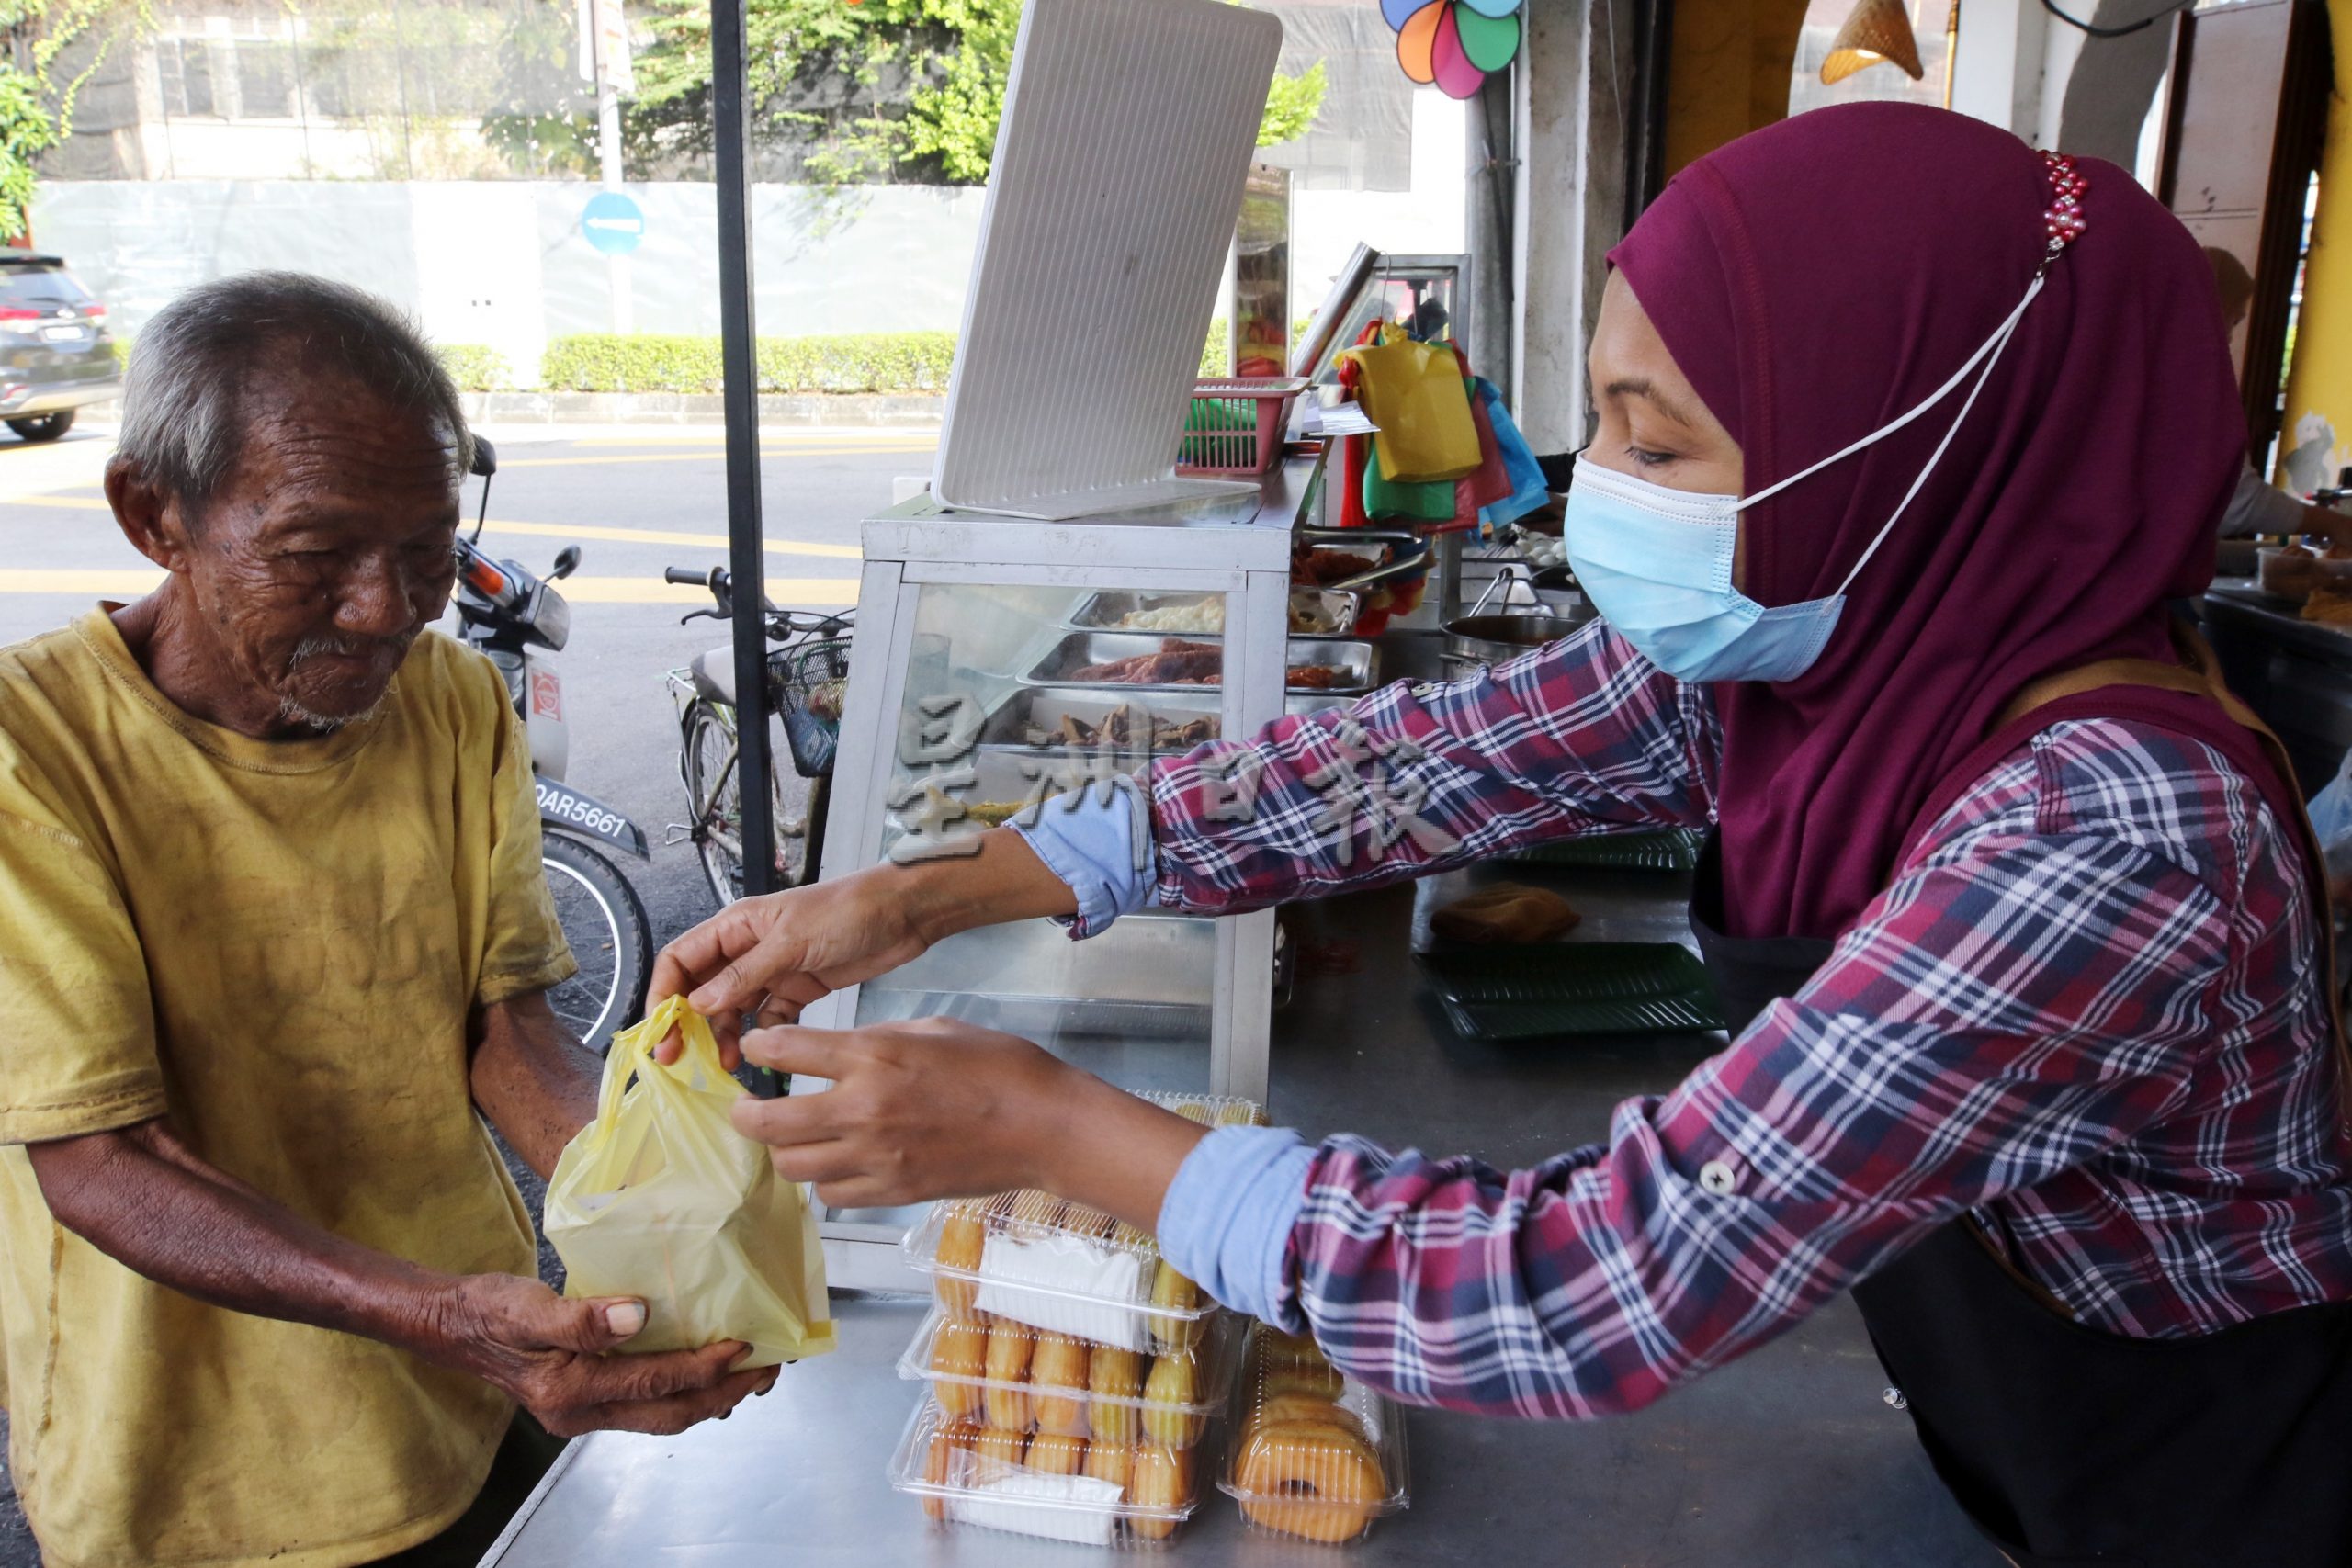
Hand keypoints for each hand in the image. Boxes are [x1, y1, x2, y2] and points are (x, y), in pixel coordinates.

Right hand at [425, 1273, 774, 1437]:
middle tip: (770, 1370)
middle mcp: (580, 1412)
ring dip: (710, 1396)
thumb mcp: (527, 1307)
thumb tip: (637, 1316)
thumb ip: (581, 1317)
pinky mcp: (586, 1400)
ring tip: (751, 1372)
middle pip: (671, 1414)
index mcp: (570, 1390)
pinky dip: (682, 1388)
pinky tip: (703, 1369)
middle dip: (726, 1394)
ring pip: (662, 1413)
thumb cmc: (487, 1311)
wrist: (452, 1325)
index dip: (705, 1367)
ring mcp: (583, 1412)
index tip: (744, 1347)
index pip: (656, 1383)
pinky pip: (646, 1402)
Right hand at [648, 866, 933, 1067]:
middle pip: (701, 988)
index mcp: (737, 926)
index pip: (682, 959)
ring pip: (732, 1008)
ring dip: (722, 1035)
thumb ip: (745, 973)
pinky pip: (766, 1019)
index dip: (664, 993)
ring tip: (722, 1064)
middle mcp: (748, 949)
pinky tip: (757, 1058)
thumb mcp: (791, 941)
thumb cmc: (847, 912)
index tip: (660, 1030)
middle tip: (678, 1058)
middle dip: (686, 1022)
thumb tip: (698, 1003)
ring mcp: (773, 971)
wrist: (903, 914)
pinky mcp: (798, 990)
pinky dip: (758, 1038)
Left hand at [728, 1017, 1208, 1232]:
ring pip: (792, 1166)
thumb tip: (842, 1054)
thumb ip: (879, 1040)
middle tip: (748, 1108)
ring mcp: (875, 1158)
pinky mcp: (892, 1192)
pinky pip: (831, 1194)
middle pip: (769, 1122)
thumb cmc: (999, 1066)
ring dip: (786, 1151)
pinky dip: (825, 1179)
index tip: (753, 1050)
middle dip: (746, 1114)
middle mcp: (863, 1109)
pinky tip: (838, 1163)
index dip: (758, 1048)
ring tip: (795, 1139)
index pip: (785, 1051)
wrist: (1044, 1126)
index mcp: (874, 1055)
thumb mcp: (934, 1028)